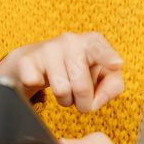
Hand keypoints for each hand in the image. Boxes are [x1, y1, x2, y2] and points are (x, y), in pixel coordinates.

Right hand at [0, 32, 124, 111]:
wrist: (38, 62)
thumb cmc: (78, 69)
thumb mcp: (102, 75)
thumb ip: (113, 86)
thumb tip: (97, 100)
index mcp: (93, 42)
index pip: (101, 50)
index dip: (108, 58)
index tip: (116, 64)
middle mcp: (70, 40)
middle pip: (81, 86)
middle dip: (83, 103)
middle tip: (81, 101)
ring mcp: (48, 48)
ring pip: (61, 90)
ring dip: (64, 100)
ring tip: (65, 91)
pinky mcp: (27, 59)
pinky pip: (33, 82)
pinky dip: (38, 90)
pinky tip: (41, 81)